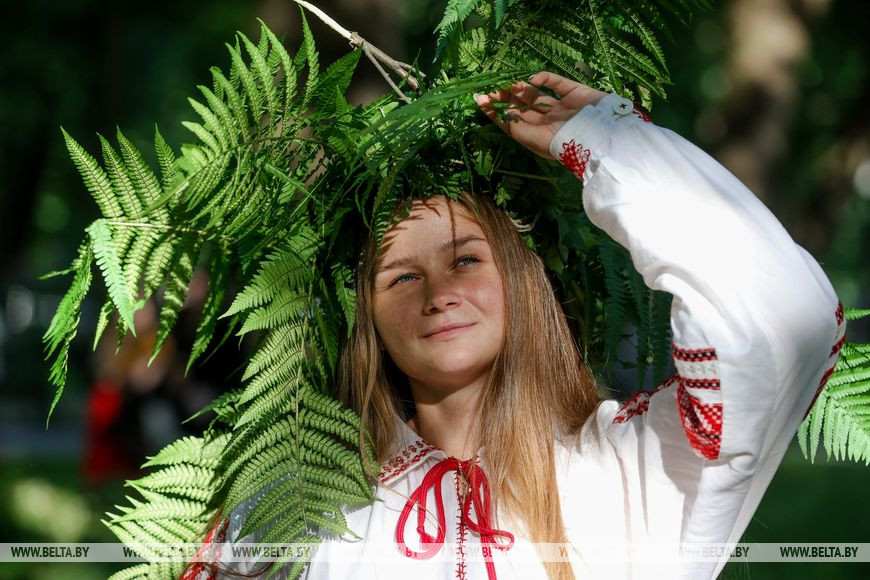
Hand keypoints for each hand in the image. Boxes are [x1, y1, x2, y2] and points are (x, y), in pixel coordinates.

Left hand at [475, 71, 606, 159]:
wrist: (603, 138)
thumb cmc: (566, 144)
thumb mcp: (536, 141)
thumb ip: (517, 128)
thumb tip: (502, 113)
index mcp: (538, 137)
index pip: (512, 123)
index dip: (496, 112)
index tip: (480, 100)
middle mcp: (549, 122)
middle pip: (522, 107)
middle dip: (505, 97)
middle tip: (491, 88)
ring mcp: (562, 107)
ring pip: (536, 94)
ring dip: (520, 88)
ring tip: (507, 83)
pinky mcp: (575, 93)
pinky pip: (557, 82)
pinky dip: (545, 78)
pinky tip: (533, 79)